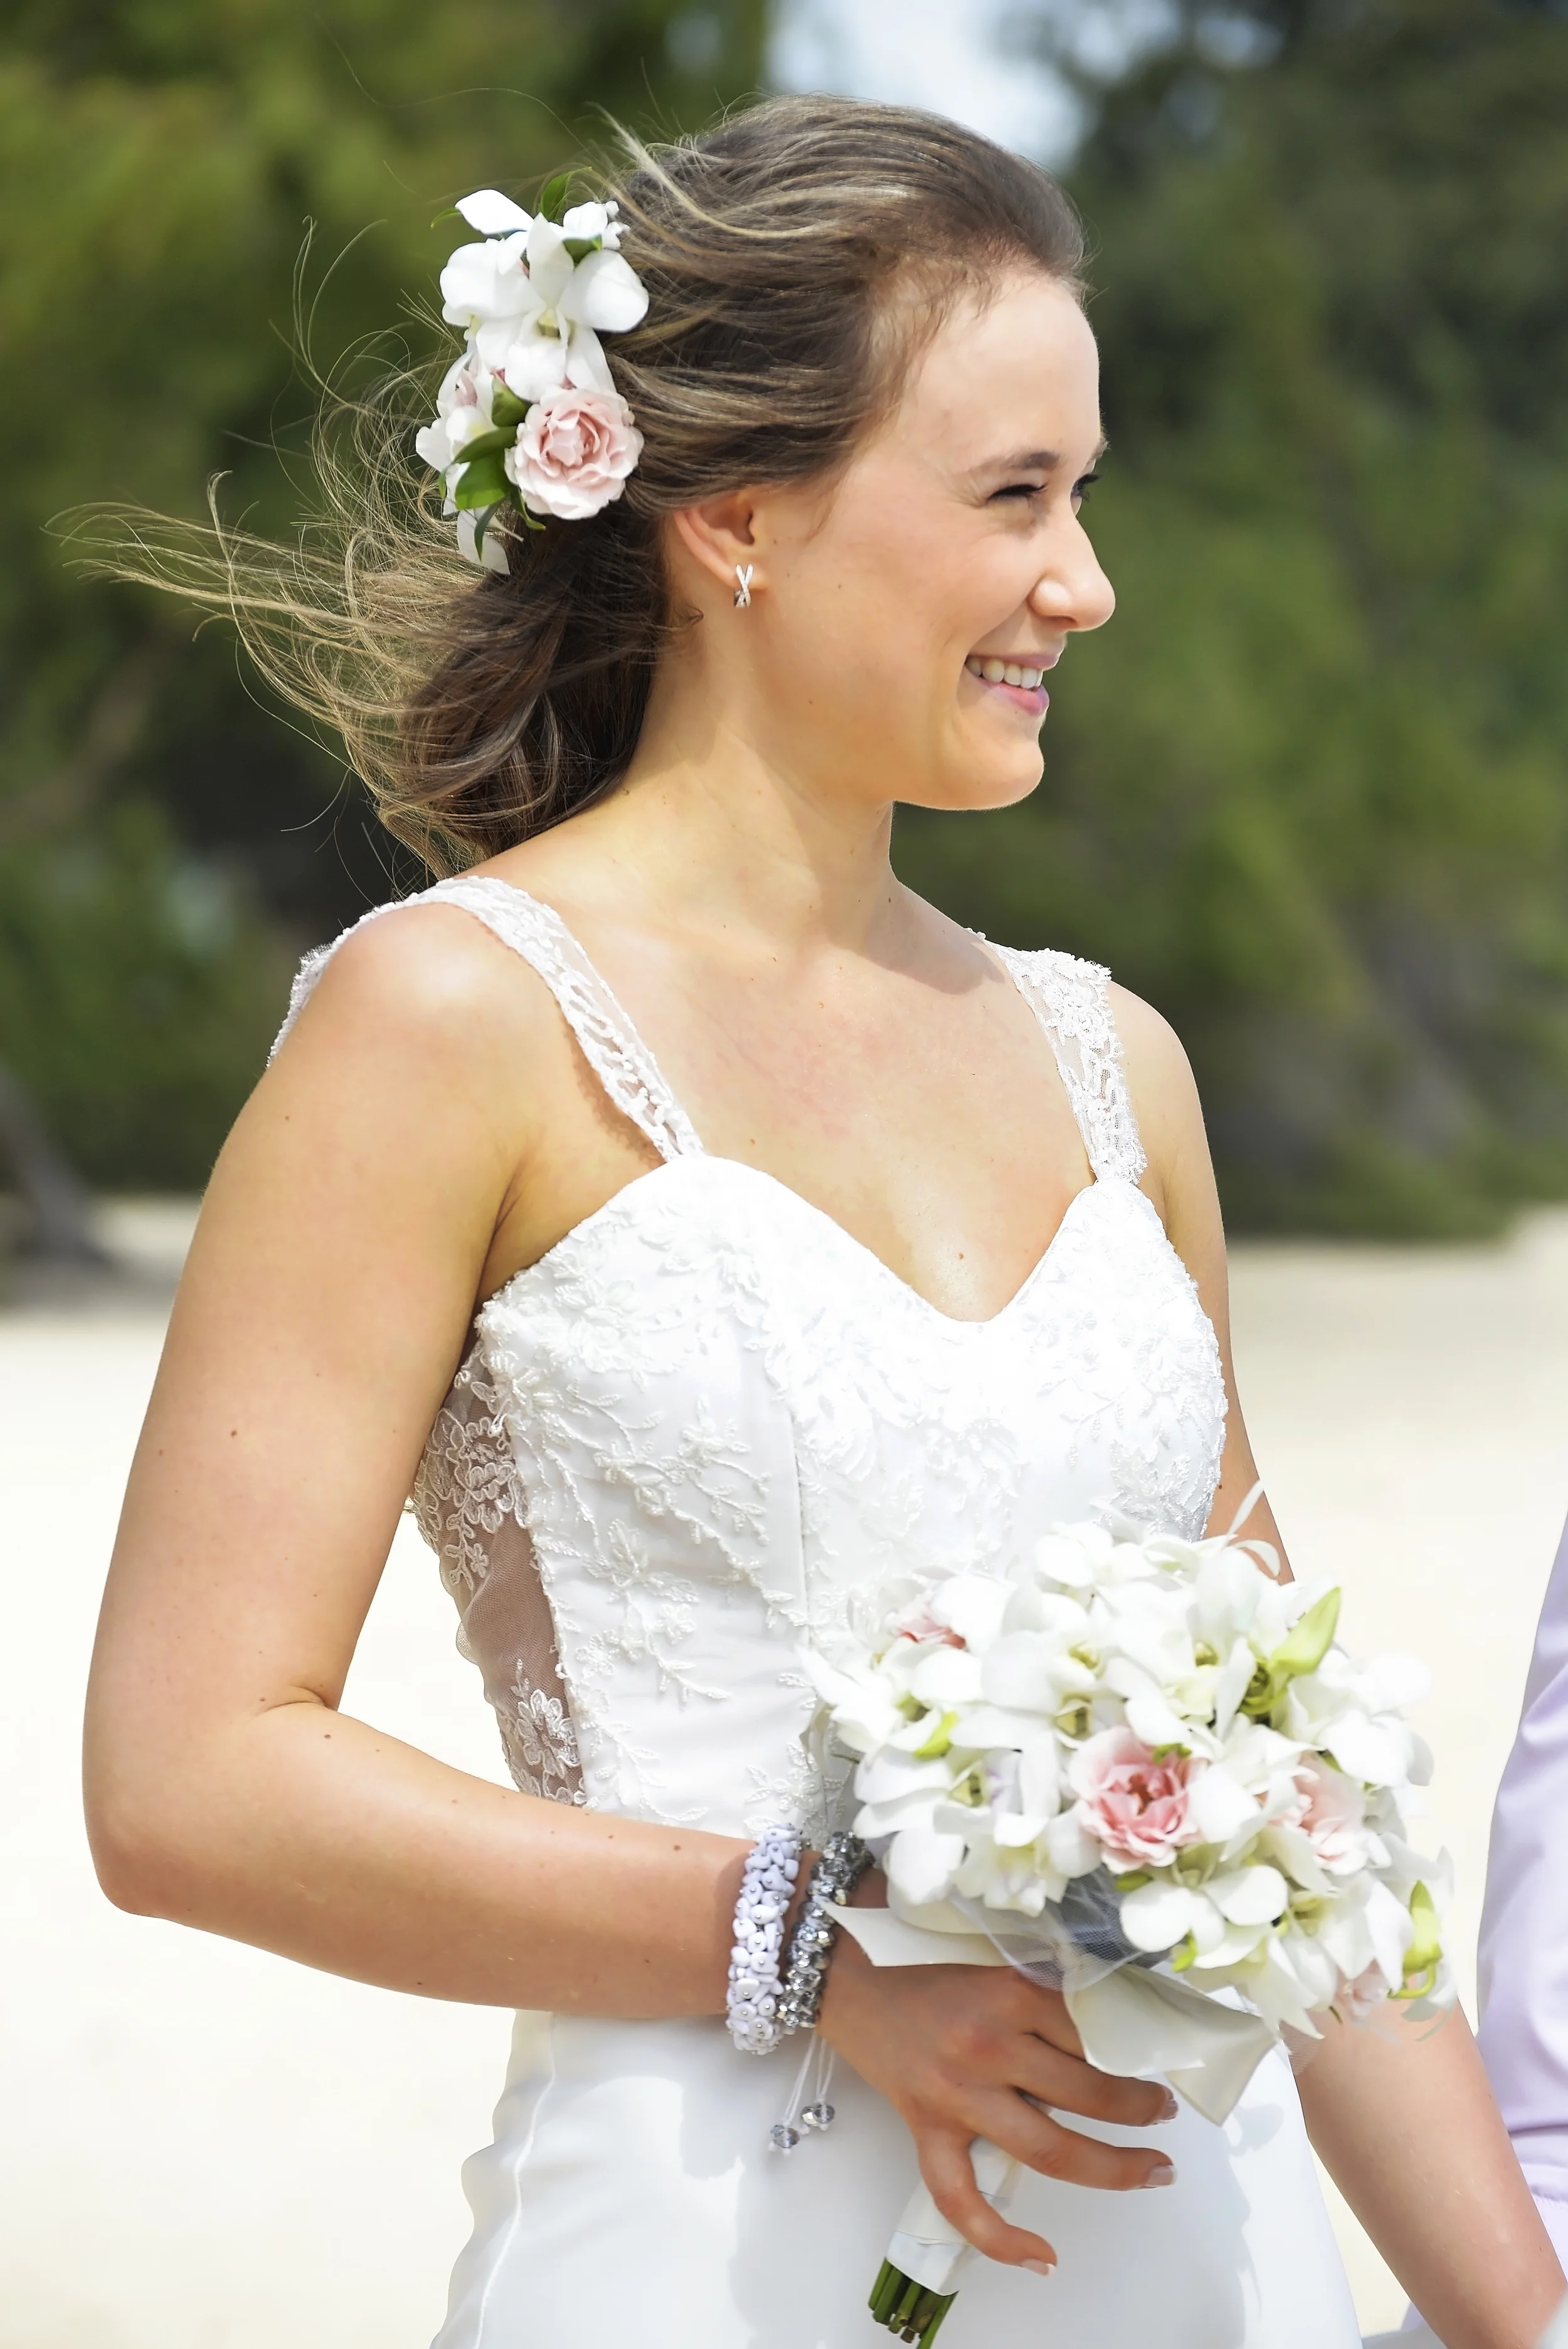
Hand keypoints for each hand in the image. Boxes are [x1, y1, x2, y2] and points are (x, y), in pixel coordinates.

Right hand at [817, 1897, 1175, 2274]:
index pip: (1092, 2029)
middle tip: (1164, 2112)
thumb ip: (1041, 1975)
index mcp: (1008, 1989)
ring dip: (1112, 2167)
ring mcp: (956, 2095)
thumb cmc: (914, 1948)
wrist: (838, 1966)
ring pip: (1049, 2147)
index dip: (1135, 2048)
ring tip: (1152, 2169)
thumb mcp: (989, 1948)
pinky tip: (1044, 2258)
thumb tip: (1107, 2006)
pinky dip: (1002, 2237)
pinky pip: (963, 2198)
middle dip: (1140, 2108)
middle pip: (1086, 2092)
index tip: (1158, 2055)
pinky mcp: (926, 2128)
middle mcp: (987, 2046)